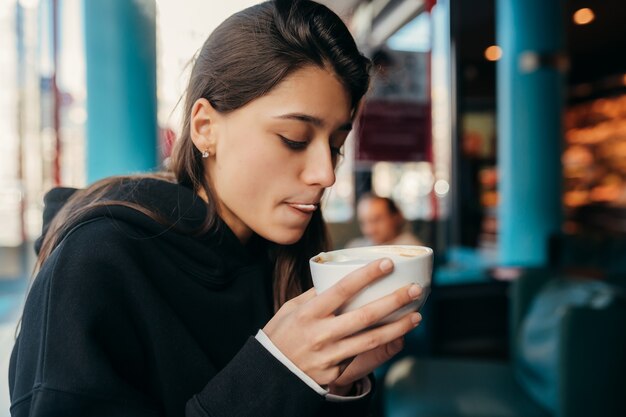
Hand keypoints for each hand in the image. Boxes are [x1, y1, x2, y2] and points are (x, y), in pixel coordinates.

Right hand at [262, 258, 421, 387]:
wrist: (271, 373)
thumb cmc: (281, 334)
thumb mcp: (290, 309)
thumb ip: (314, 295)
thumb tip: (336, 278)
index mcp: (308, 313)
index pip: (342, 289)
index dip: (367, 275)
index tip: (387, 264)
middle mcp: (321, 333)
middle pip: (365, 316)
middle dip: (394, 301)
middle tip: (414, 289)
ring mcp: (330, 354)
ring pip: (371, 339)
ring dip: (398, 327)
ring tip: (416, 316)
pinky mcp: (336, 371)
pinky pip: (362, 355)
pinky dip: (382, 345)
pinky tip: (397, 336)